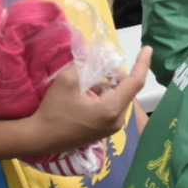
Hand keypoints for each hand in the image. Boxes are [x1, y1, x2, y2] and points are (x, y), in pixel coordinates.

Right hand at [23, 48, 150, 157]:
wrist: (39, 138)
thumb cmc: (54, 110)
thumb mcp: (68, 80)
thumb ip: (87, 64)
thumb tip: (101, 55)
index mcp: (111, 109)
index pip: (135, 82)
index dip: (142, 63)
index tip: (148, 49)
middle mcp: (116, 120)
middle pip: (126, 90)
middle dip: (115, 76)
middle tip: (101, 67)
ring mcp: (111, 128)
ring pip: (118, 98)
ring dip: (107, 87)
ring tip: (87, 85)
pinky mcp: (104, 131)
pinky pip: (111, 107)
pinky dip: (104, 97)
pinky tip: (86, 96)